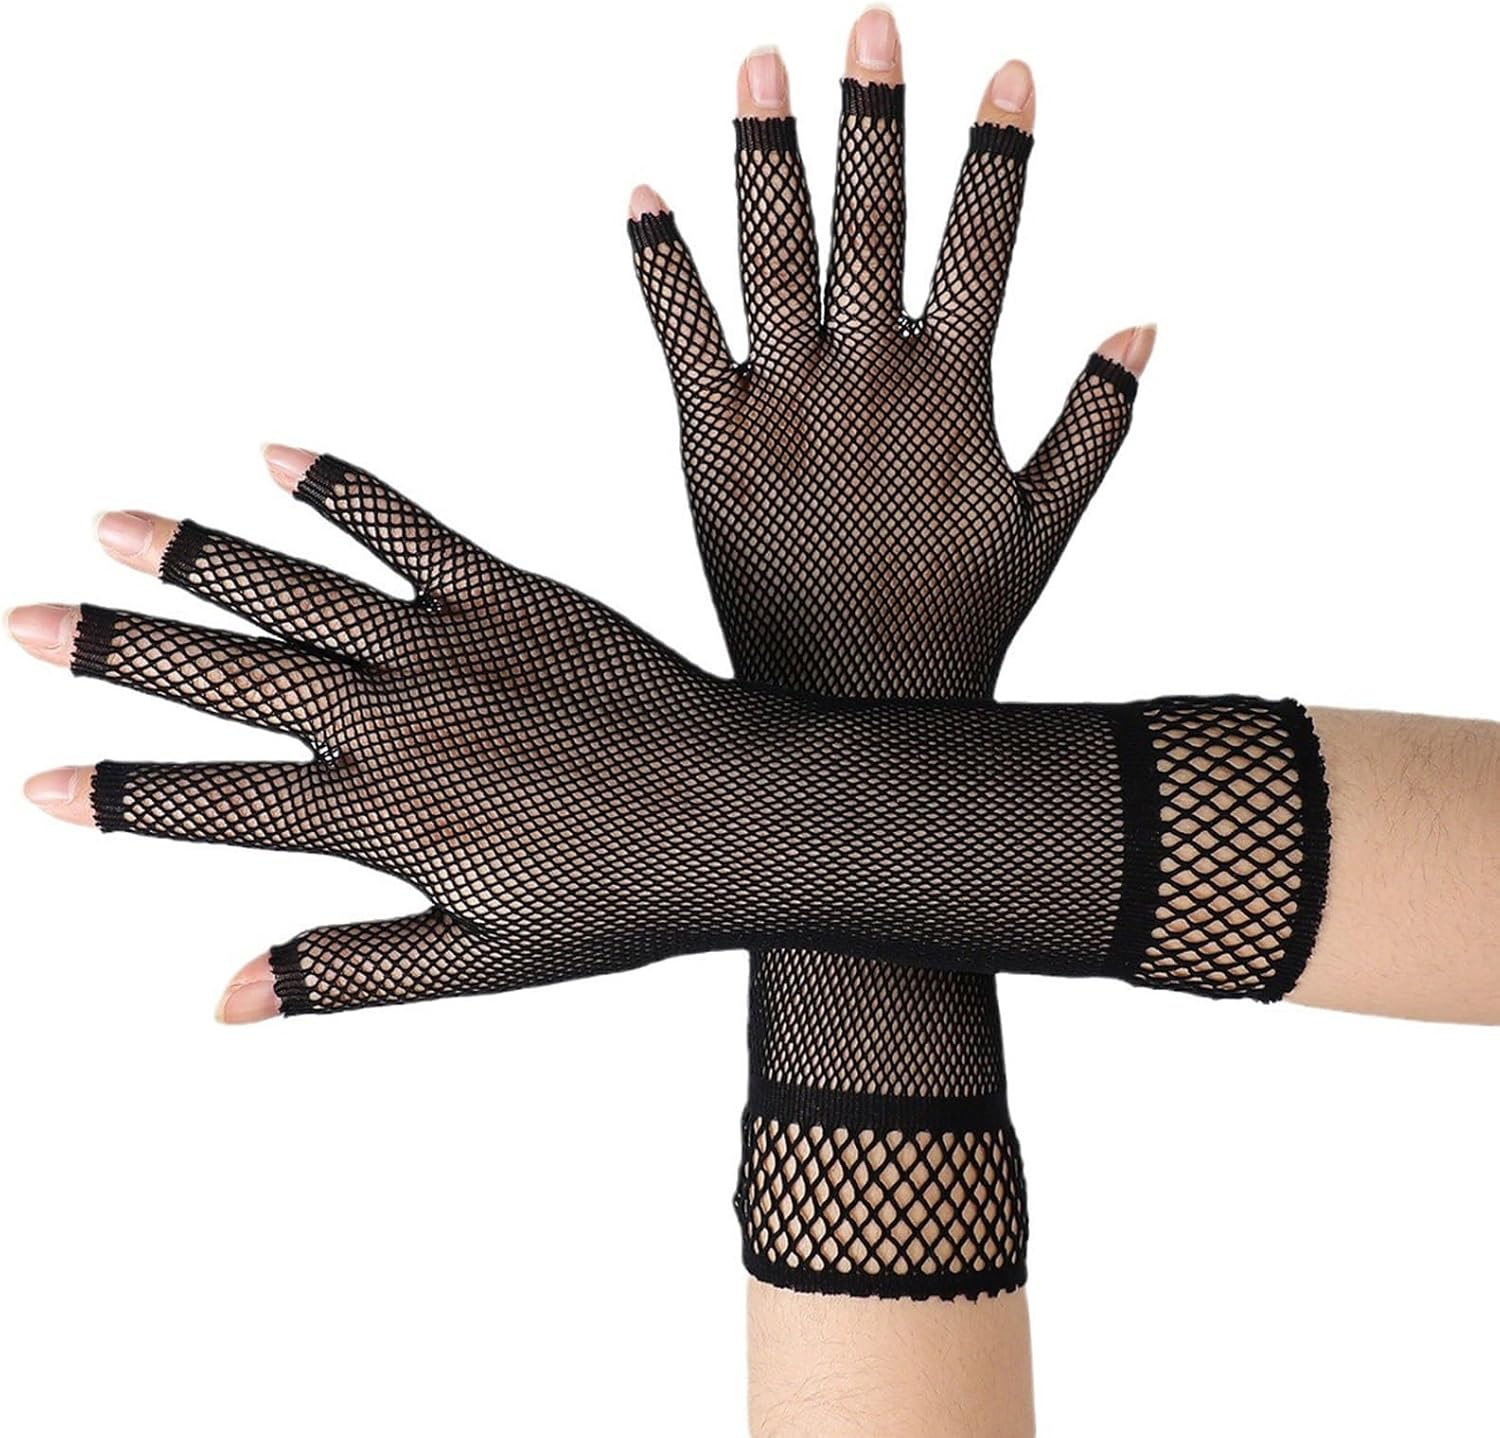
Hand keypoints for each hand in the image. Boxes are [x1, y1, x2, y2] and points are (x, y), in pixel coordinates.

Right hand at [12, 451, 728, 1016]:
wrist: (743, 814)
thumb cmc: (618, 899)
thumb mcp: (481, 961)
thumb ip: (345, 971)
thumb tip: (217, 1002)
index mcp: (383, 819)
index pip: (218, 805)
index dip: (124, 794)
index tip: (40, 781)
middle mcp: (398, 722)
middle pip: (233, 678)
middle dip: (121, 652)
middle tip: (23, 620)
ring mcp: (453, 647)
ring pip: (300, 592)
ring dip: (202, 557)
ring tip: (111, 523)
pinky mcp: (512, 593)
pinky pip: (411, 529)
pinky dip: (342, 489)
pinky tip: (273, 451)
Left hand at [628, 19, 1150, 698]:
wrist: (852, 705)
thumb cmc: (956, 618)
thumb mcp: (1046, 524)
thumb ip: (1096, 422)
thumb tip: (1143, 324)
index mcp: (951, 392)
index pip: (984, 246)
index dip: (998, 157)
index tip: (1010, 71)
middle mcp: (868, 381)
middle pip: (872, 224)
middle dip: (874, 118)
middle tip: (871, 21)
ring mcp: (784, 407)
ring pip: (775, 258)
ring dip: (766, 156)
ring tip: (757, 61)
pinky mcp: (711, 442)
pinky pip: (681, 335)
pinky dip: (660, 266)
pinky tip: (639, 193)